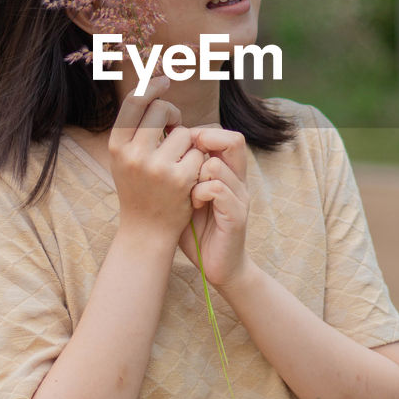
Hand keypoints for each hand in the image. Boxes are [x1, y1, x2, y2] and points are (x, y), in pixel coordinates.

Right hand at [109, 75, 206, 241]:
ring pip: (183, 132)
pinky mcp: (180, 179)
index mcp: (117, 146)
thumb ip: (135, 127)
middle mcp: (134, 154)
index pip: (135, 101)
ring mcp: (157, 167)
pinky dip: (196, 161)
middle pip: (161, 109)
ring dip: (186, 142)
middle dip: (172, 113)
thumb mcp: (125, 157)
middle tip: (173, 126)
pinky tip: (187, 176)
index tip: (165, 81)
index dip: (151, 86)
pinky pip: (197, 152)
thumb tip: (154, 86)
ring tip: (176, 161)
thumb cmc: (138, 187)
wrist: (146, 230)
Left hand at [177, 126, 249, 289]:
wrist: (218, 266)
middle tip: (183, 158)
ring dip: (195, 174)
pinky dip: (199, 193)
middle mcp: (239, 180)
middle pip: (234, 140)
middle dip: (204, 140)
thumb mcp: (187, 195)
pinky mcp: (237, 215)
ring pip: (216, 164)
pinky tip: (193, 204)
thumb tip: (158, 146)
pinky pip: (216, 189)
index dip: (200, 132)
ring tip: (186, 190)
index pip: (224, 135)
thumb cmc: (198, 229)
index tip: (178, 146)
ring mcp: (240, 197)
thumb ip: (181, 172)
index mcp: (229, 172)